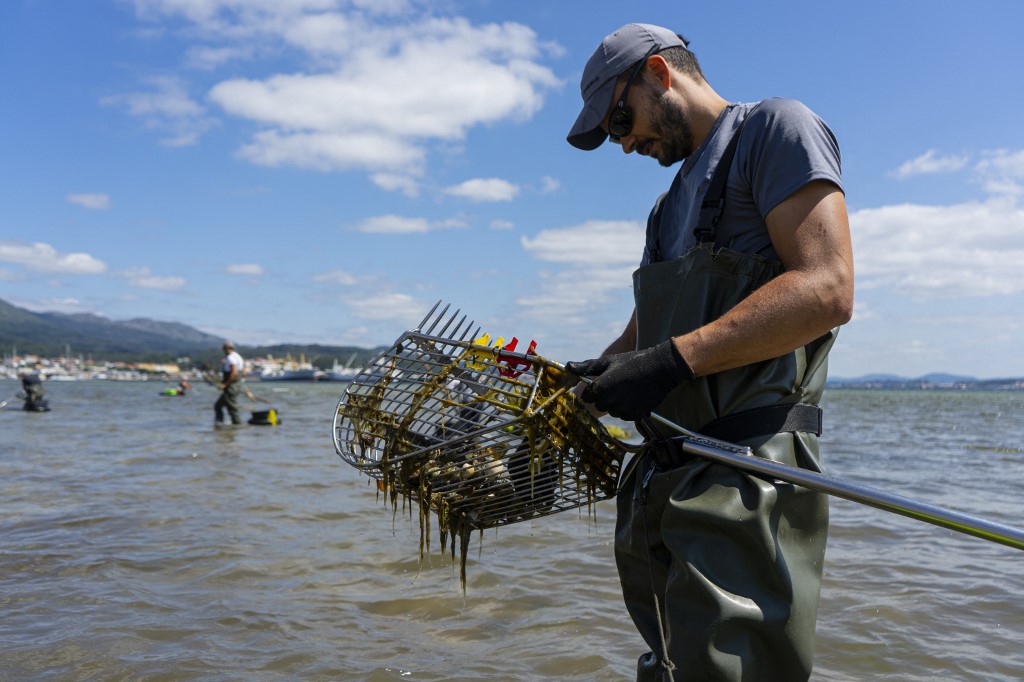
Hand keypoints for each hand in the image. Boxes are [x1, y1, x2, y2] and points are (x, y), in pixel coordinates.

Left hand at [566, 340, 694, 420]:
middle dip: (605, 396)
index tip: (605, 381)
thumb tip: (567, 366)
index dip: (594, 389)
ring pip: (613, 410)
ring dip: (617, 403)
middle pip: (599, 404)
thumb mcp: (608, 361)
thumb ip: (586, 366)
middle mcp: (609, 402)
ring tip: (629, 388)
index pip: (587, 396)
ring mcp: (622, 410)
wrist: (659, 369)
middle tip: (619, 383)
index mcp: (599, 388)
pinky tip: (636, 396)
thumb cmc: (632, 362)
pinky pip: (625, 415)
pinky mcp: (634, 416)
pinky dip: (629, 408)